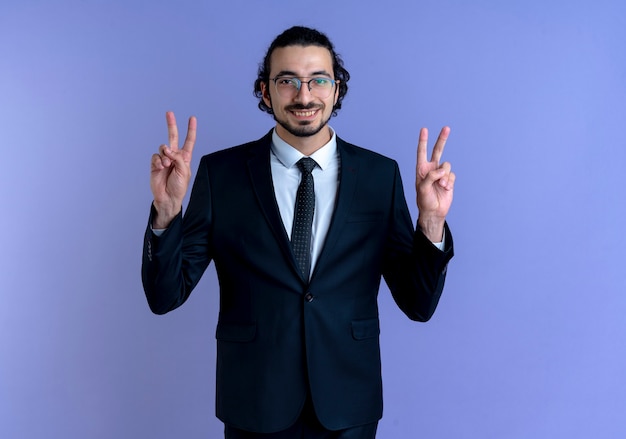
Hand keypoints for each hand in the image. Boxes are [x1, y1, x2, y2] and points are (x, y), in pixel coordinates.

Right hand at [150, 111, 196, 227]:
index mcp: (184, 157)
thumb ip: (178, 158)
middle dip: (171, 125)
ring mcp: (164, 159)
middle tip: (169, 113)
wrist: (167, 197)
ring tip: (167, 165)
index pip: (189, 141)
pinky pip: (156, 156)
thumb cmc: (179, 187)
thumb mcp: (184, 171)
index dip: (191, 130)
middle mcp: (174, 156)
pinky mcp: (155, 164)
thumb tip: (168, 149)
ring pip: (163, 147)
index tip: (192, 118)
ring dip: (165, 155)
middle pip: (173, 137)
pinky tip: (161, 167)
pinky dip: (158, 160)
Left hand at [415, 126, 454, 241]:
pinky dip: (449, 181)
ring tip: (441, 185)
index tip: (424, 129)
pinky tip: (445, 188)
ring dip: (444, 176)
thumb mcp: (422, 188)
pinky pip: (452, 175)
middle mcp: (431, 169)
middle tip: (446, 128)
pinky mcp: (449, 180)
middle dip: (442, 139)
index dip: (423, 141)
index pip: (422, 152)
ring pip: (447, 165)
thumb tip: (441, 170)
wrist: (434, 211)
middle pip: (437, 151)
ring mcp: (441, 174)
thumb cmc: (424, 200)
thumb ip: (430, 176)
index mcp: (421, 169)